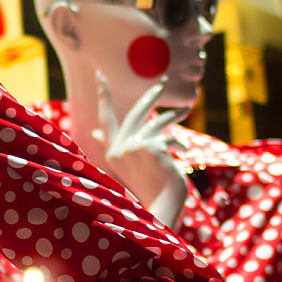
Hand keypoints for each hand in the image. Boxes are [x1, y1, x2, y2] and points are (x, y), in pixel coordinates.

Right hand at [93, 73, 188, 227]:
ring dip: (173, 114)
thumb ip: (115, 146)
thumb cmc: (148, 187)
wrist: (162, 206)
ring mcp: (135, 146)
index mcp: (112, 152)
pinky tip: (184, 153)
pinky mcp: (152, 147)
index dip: (103, 96)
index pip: (105, 118)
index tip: (100, 75)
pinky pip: (170, 136)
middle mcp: (120, 147)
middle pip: (136, 112)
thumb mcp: (127, 165)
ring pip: (158, 122)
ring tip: (186, 110)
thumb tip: (95, 132)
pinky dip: (179, 143)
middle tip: (163, 81)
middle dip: (150, 95)